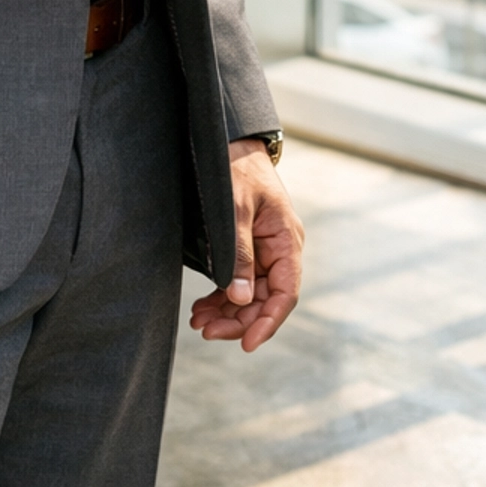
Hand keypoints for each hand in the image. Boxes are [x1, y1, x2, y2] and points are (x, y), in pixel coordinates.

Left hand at [188, 139, 303, 352]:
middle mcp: (279, 249)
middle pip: (265, 299)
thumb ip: (239, 253)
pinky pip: (239, 282)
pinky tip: (202, 308)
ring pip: (250, 295)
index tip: (246, 343)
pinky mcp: (247, 249)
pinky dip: (221, 297)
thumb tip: (240, 297)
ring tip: (198, 322)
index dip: (267, 321)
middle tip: (205, 331)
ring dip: (227, 312)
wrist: (228, 143)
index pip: (285, 293)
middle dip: (238, 319)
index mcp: (287, 240)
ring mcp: (264, 251)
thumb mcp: (234, 210)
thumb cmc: (235, 170)